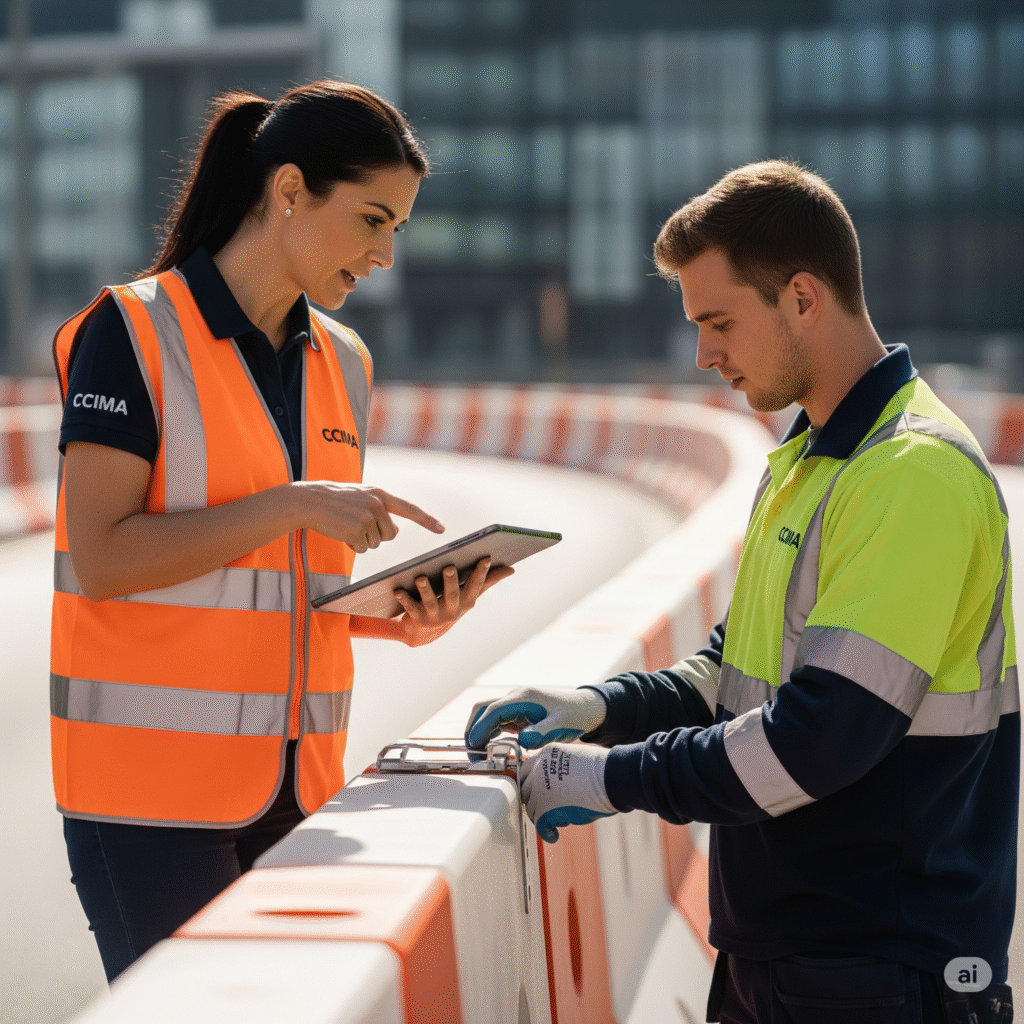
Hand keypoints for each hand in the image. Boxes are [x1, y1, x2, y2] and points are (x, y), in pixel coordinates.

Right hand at [292, 482, 443, 552]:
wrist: (309, 501)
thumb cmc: (335, 501)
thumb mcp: (361, 499)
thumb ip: (381, 511)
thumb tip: (396, 532)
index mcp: (381, 495)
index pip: (409, 509)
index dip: (426, 520)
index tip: (441, 529)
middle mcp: (377, 505)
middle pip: (390, 535)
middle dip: (375, 535)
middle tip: (356, 523)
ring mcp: (367, 518)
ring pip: (375, 543)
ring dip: (361, 540)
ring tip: (345, 524)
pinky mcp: (356, 531)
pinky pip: (361, 548)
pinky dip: (351, 545)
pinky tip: (340, 531)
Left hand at [392, 557, 514, 646]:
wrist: (422, 635)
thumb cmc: (449, 608)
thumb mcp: (468, 597)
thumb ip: (487, 582)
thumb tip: (511, 569)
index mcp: (465, 603)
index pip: (475, 586)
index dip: (481, 574)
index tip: (485, 558)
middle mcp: (452, 611)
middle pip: (453, 595)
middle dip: (451, 582)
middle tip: (449, 567)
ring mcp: (434, 617)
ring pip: (430, 602)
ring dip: (425, 589)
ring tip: (420, 577)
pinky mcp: (417, 620)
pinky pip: (410, 608)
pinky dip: (404, 599)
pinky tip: (398, 589)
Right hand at [465, 686, 606, 750]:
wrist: (586, 708)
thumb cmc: (574, 716)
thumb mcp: (560, 726)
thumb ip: (541, 733)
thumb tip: (521, 741)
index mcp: (524, 698)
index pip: (493, 710)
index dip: (480, 727)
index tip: (474, 745)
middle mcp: (516, 697)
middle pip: (484, 708)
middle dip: (474, 728)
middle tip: (472, 752)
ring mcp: (516, 704)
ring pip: (488, 713)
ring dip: (480, 730)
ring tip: (478, 753)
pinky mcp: (518, 712)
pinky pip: (498, 720)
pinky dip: (489, 732)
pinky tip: (490, 747)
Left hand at [520, 742, 616, 842]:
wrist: (611, 778)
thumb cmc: (602, 768)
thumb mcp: (573, 757)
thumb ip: (557, 766)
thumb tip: (554, 782)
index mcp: (545, 755)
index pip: (526, 770)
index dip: (531, 784)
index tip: (536, 793)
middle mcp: (538, 770)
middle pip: (525, 790)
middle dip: (534, 800)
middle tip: (544, 808)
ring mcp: (540, 789)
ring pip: (531, 809)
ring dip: (542, 816)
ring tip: (558, 819)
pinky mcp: (546, 809)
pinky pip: (540, 825)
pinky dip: (547, 832)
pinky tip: (553, 835)